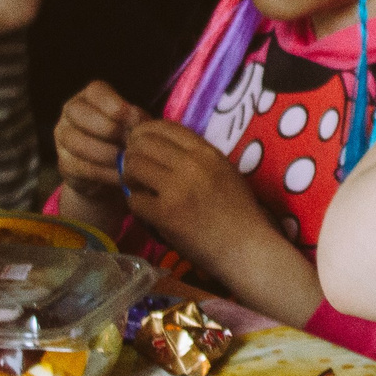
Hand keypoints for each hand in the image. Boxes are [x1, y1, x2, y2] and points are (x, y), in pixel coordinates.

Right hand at [54, 81, 147, 216]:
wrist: (110, 173)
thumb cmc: (125, 139)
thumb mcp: (134, 126)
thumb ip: (136, 120)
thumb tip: (138, 121)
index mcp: (90, 97)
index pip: (95, 91)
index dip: (113, 104)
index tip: (133, 117)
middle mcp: (71, 113)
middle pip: (78, 112)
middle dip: (107, 128)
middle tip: (129, 142)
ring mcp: (63, 138)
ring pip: (77, 142)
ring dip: (106, 153)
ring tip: (127, 161)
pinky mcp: (64, 164)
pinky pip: (80, 167)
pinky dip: (104, 173)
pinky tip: (121, 175)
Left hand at [121, 120, 269, 260]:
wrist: (246, 248)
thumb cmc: (238, 213)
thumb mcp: (224, 172)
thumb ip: (197, 157)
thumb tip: (161, 148)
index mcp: (207, 152)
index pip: (164, 126)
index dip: (144, 131)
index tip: (139, 143)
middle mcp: (191, 165)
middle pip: (142, 143)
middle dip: (132, 154)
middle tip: (135, 168)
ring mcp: (177, 189)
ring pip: (133, 167)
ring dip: (129, 177)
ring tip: (137, 187)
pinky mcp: (166, 214)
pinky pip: (134, 200)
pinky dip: (135, 204)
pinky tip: (145, 210)